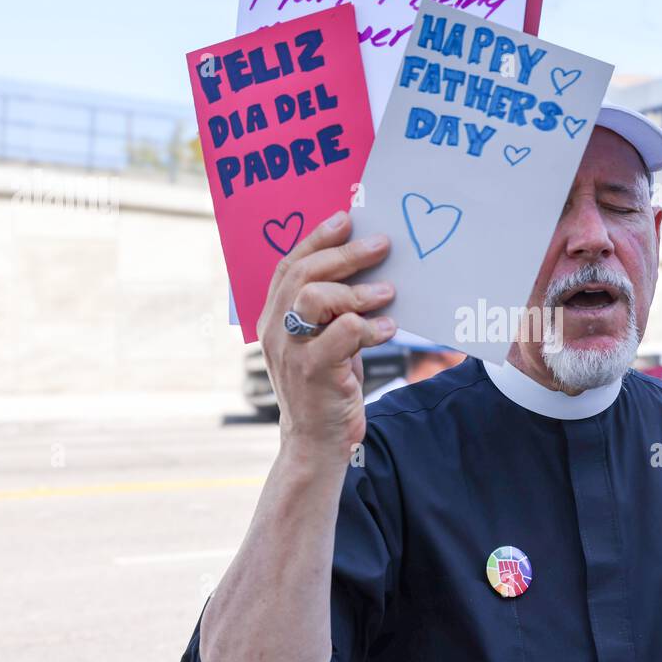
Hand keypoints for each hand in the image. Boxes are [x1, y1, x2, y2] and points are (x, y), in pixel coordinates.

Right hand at [256, 210, 395, 454]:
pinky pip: (343, 334)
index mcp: (272, 318)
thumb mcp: (323, 342)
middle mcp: (275, 330)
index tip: (346, 218)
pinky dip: (371, 326)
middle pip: (305, 275)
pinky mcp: (313, 373)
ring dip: (358, 291)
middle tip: (382, 244)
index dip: (316, 238)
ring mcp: (291, 351)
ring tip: (388, 292)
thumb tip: (368, 268)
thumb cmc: (327, 386)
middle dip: (346, 254)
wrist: (316, 442)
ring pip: (317, 298)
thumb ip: (332, 310)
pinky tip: (389, 328)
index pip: (289, 266)